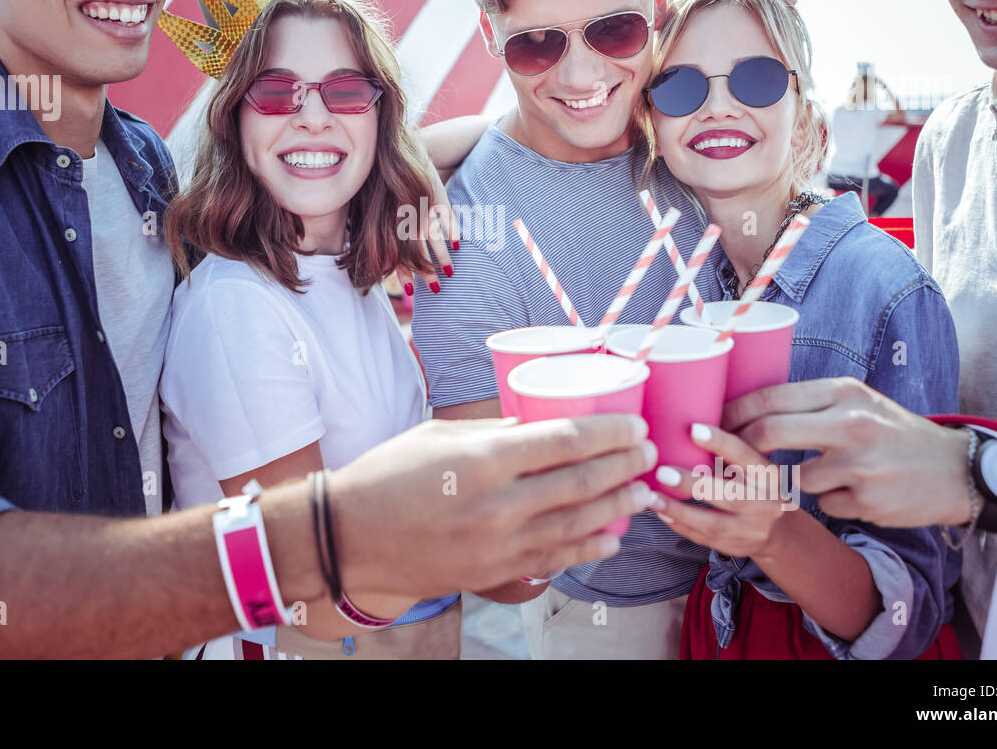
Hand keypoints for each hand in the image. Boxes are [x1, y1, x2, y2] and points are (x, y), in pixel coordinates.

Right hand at [330, 414, 658, 596]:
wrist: (347, 536)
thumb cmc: (387, 474)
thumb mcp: (438, 436)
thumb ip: (493, 431)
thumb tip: (539, 425)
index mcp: (483, 458)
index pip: (565, 441)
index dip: (609, 433)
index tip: (634, 425)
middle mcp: (496, 502)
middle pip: (580, 482)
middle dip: (624, 466)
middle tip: (649, 453)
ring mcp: (497, 543)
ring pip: (575, 523)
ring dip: (617, 508)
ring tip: (643, 493)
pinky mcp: (492, 572)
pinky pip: (553, 559)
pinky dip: (587, 548)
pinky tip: (611, 539)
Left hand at [392, 140, 458, 296]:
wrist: (400, 151)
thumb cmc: (386, 183)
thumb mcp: (377, 209)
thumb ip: (380, 233)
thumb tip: (380, 259)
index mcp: (391, 219)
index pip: (397, 250)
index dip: (404, 272)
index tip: (412, 290)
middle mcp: (407, 214)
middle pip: (419, 249)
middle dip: (428, 271)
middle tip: (437, 288)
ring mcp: (424, 205)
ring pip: (435, 236)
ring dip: (443, 256)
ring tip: (451, 271)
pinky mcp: (437, 194)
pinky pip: (448, 217)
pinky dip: (453, 231)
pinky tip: (458, 245)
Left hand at [653, 423, 793, 560]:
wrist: (779, 531)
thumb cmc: (755, 485)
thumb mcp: (755, 465)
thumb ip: (730, 451)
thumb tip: (685, 420)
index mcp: (768, 474)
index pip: (745, 456)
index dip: (721, 443)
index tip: (693, 429)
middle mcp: (765, 503)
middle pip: (729, 496)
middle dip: (694, 485)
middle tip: (662, 472)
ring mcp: (751, 529)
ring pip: (713, 524)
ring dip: (679, 511)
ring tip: (651, 497)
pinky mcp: (736, 547)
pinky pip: (704, 539)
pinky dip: (680, 526)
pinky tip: (660, 512)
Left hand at [722, 377, 971, 527]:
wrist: (957, 470)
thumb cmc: (893, 432)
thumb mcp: (857, 402)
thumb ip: (809, 403)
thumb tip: (746, 409)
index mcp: (843, 392)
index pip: (769, 399)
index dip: (732, 414)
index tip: (711, 424)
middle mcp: (851, 424)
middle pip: (768, 435)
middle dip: (738, 449)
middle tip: (725, 459)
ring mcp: (861, 465)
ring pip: (795, 477)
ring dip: (797, 481)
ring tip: (825, 475)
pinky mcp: (869, 502)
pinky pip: (825, 504)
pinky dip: (831, 501)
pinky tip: (856, 492)